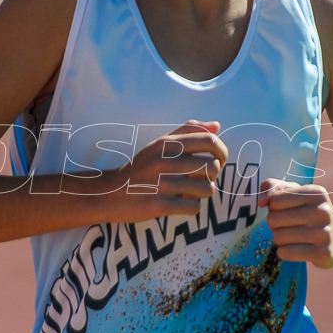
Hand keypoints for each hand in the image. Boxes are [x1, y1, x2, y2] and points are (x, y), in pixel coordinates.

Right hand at [112, 120, 228, 220]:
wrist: (110, 193)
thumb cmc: (140, 168)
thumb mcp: (159, 144)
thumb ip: (187, 131)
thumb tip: (216, 125)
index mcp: (166, 144)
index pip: (209, 141)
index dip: (222, 151)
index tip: (218, 159)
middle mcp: (163, 161)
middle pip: (211, 166)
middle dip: (214, 175)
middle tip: (204, 178)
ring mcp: (161, 183)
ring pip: (206, 188)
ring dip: (204, 192)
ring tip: (193, 191)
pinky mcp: (158, 205)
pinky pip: (193, 207)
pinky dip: (192, 206)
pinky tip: (182, 202)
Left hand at [258, 178, 332, 269]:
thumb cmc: (313, 213)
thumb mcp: (298, 194)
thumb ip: (274, 187)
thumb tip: (261, 201)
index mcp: (316, 192)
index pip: (274, 200)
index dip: (274, 207)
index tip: (286, 211)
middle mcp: (322, 210)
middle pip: (273, 219)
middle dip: (275, 225)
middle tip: (287, 226)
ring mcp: (324, 233)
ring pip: (278, 237)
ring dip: (279, 239)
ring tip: (292, 237)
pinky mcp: (323, 253)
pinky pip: (286, 253)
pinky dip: (284, 252)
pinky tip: (294, 249)